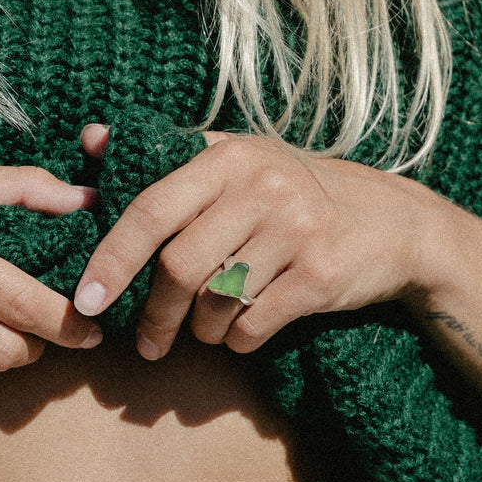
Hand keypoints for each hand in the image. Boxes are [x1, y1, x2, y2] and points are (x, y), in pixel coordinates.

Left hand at [73, 126, 444, 358]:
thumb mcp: (240, 159)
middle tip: (146, 341)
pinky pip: (255, 325)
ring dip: (200, 331)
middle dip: (154, 314)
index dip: (111, 258)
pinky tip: (242, 333)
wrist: (394, 224)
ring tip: (204, 331)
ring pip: (215, 302)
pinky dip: (238, 341)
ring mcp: (296, 230)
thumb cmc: (299, 193)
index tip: (87, 299)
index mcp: (230, 158)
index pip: (151, 209)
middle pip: (179, 266)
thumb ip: (168, 152)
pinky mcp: (322, 274)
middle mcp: (264, 187)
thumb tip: (91, 140)